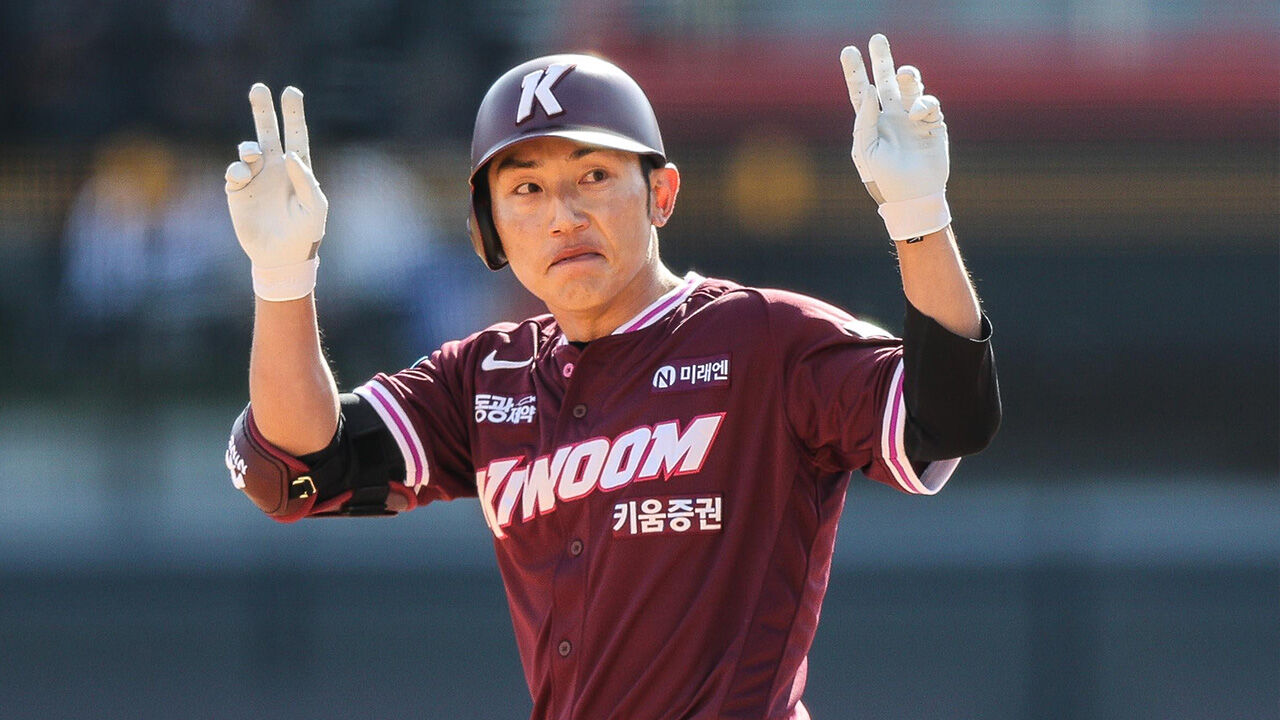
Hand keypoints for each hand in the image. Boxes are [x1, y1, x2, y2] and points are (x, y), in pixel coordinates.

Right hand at [225, 84, 327, 300]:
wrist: (282, 256)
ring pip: (247, 149)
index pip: (296, 135)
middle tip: (259, 88)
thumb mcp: (315, 208)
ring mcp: (255, 177)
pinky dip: (237, 169)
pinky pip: (234, 172)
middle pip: (267, 131)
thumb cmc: (305, 232)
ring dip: (248, 147)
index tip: (291, 91)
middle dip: (263, 110)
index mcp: (297, 169)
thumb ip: (306, 181)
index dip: (294, 114)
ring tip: (253, 154)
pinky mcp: (238, 191)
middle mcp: (274, 167)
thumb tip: (290, 156)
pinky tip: (243, 176)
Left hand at [840, 35, 950, 240]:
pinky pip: (928, 104)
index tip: (848, 51)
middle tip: (877, 39)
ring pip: (910, 86)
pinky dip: (923, 104)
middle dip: (882, 59)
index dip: (854, 72)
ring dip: (907, 76)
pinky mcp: (932, 124)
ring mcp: (912, 119)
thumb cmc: (884, 179)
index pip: (861, 92)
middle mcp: (891, 116)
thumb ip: (863, 120)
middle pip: (886, 81)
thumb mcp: (865, 151)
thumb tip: (868, 89)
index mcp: (871, 123)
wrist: (913, 197)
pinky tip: (917, 115)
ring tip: (904, 74)